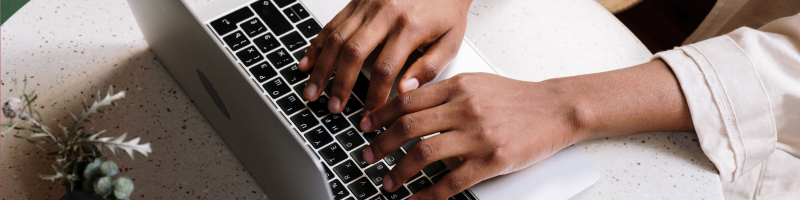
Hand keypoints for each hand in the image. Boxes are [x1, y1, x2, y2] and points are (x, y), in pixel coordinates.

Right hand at [298, 0, 472, 114]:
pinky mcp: (357, 0)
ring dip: (321, 67)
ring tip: (312, 91)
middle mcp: (385, 13)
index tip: (369, 115)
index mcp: (409, 27)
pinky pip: (332, 24)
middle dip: (339, 84)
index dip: (374, 96)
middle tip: (332, 107)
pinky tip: (307, 62)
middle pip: (353, 53)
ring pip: (336, 38)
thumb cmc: (445, 8)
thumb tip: (404, 90)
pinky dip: (317, 44)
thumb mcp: (450, 40)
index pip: (386, 69)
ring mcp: (368, 5)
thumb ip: (429, 67)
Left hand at [359, 73, 583, 198]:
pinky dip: (427, 194)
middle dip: (381, 145)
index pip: (407, 100)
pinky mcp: (491, 160)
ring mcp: (478, 136)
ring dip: (399, 171)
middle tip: (368, 156)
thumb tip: (408, 103)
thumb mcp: (477, 83)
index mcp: (458, 87)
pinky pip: (450, 182)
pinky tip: (416, 199)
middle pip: (408, 127)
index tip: (366, 125)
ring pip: (423, 154)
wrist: (556, 109)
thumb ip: (445, 92)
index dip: (380, 115)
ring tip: (388, 182)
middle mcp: (465, 109)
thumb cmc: (517, 98)